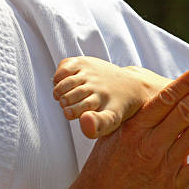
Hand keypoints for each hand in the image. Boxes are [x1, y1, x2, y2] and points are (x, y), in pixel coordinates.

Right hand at [0, 65, 188, 188]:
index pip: (166, 99)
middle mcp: (150, 144)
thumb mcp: (111, 136)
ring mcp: (162, 166)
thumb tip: (148, 96)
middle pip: (186, 111)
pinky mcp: (171, 188)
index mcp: (135, 129)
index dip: (188, 82)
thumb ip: (133, 118)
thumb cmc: (103, 169)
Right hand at [53, 56, 170, 137]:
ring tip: (61, 97)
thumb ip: (98, 126)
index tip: (70, 114)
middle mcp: (98, 86)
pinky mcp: (85, 62)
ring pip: (66, 83)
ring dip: (58, 92)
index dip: (71, 112)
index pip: (80, 110)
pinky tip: (62, 83)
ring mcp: (91, 72)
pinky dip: (58, 77)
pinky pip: (64, 67)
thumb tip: (84, 119)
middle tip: (67, 105)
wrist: (130, 86)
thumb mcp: (111, 120)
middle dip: (64, 104)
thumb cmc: (115, 107)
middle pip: (69, 97)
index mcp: (103, 102)